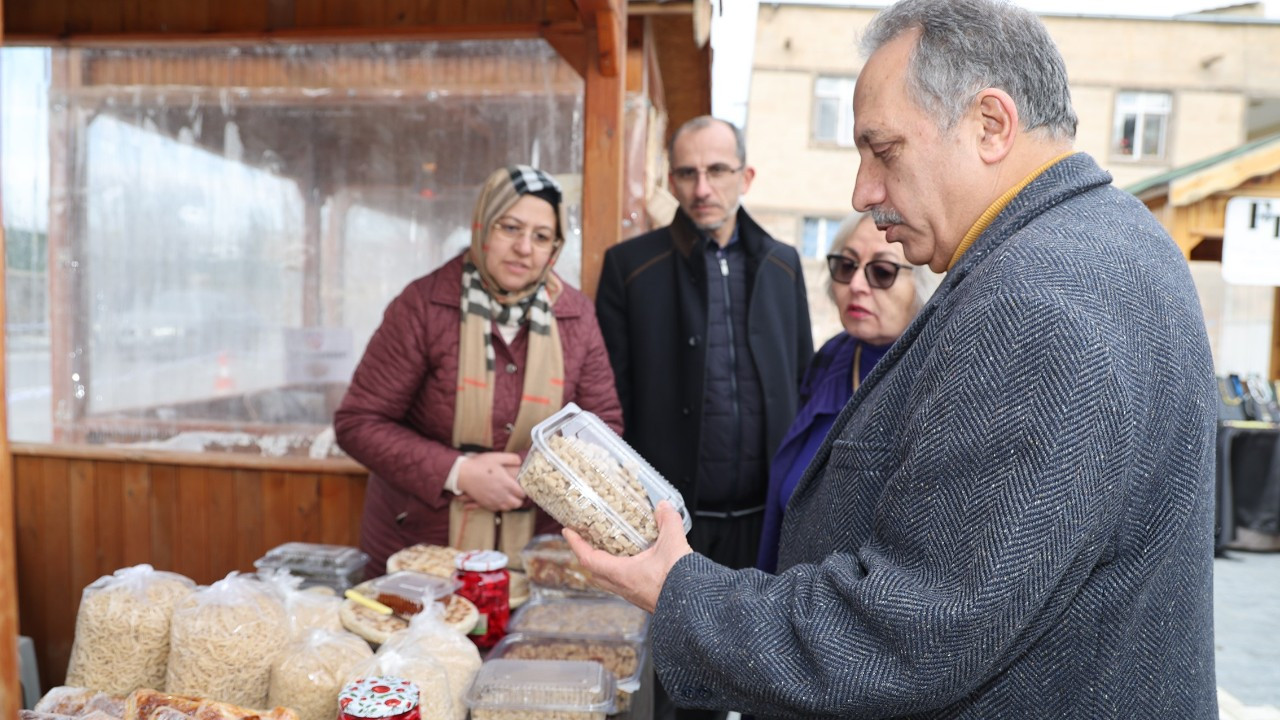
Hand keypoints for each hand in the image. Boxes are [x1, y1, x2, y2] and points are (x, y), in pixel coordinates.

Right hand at [456, 452, 524, 511]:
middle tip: (517, 493)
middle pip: (517, 503)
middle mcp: (502, 495)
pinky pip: (497, 509)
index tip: (522, 487)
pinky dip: (501, 506)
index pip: (522, 493)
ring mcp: (493, 501)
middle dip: (519, 499)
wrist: (463, 474)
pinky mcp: (485, 504)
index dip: (524, 491)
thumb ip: (511, 458)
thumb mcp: (497, 457)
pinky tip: (500, 500)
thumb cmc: (480, 465)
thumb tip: (520, 462)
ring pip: (508, 508)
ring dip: (511, 504)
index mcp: (507, 483)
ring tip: (510, 497)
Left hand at [563, 501, 692, 612]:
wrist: (694, 609)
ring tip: (610, 548)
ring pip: (609, 579)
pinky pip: (625, 583)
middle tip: (586, 540)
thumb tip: (663, 507)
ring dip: (605, 564)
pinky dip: (623, 570)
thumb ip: (668, 522)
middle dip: (587, 554)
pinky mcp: (645, 598)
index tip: (568, 532)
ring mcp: (633, 594)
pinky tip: (637, 561)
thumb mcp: (674, 544)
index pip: (589, 559)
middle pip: (595, 572)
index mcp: (622, 574)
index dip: (576, 544)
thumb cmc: (680, 583)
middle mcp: (624, 587)